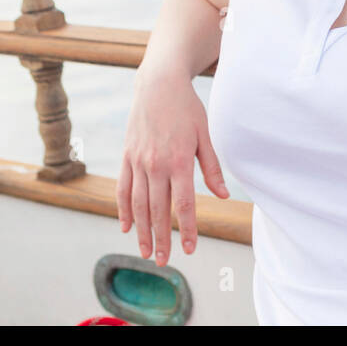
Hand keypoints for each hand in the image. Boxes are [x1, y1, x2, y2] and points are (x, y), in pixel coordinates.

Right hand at [117, 65, 229, 266]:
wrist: (158, 84)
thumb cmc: (187, 108)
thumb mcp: (205, 135)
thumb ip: (212, 168)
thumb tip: (223, 195)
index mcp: (179, 161)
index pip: (183, 204)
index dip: (187, 229)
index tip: (190, 249)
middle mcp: (155, 164)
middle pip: (158, 210)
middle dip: (162, 239)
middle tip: (164, 262)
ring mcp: (138, 161)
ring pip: (138, 204)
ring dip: (142, 231)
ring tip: (146, 253)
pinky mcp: (127, 156)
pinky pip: (122, 188)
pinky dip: (123, 210)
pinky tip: (127, 227)